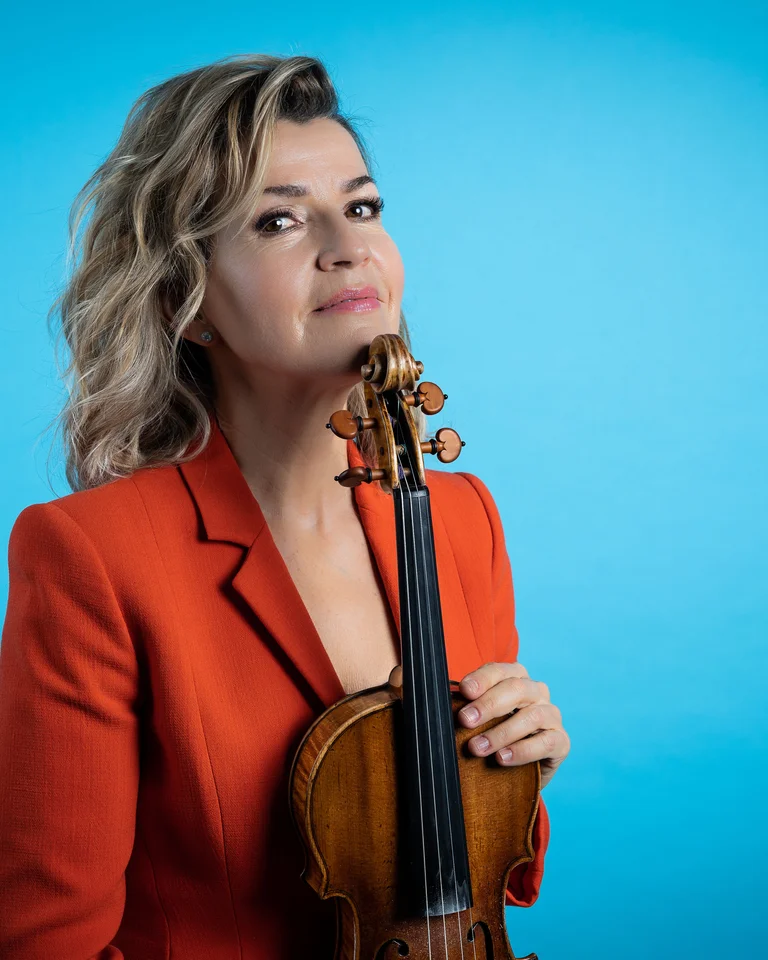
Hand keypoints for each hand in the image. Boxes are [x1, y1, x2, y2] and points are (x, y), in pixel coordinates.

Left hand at [457, 661, 568, 788]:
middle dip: (488, 704)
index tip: (463, 691)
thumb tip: (439, 705)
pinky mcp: (561, 741)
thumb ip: (467, 707)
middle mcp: (537, 691)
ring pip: (531, 716)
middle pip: (516, 689)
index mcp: (516, 678)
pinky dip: (522, 750)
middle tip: (465, 720)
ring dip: (500, 732)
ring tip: (477, 748)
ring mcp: (552, 715)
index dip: (481, 679)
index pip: (499, 671)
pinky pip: (546, 742)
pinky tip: (502, 758)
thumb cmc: (493, 734)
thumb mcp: (479, 718)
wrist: (518, 771)